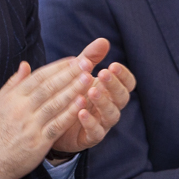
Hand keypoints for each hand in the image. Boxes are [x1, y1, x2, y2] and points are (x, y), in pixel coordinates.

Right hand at [0, 40, 113, 178]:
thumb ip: (13, 83)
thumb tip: (26, 64)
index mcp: (12, 98)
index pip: (38, 77)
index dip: (57, 67)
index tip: (74, 59)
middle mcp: (21, 109)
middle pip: (49, 87)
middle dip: (69, 74)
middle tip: (86, 63)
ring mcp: (30, 126)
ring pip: (55, 104)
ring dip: (73, 90)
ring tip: (88, 78)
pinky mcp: (38, 142)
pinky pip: (57, 125)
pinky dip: (70, 113)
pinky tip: (82, 104)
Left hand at [50, 40, 135, 155]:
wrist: (51, 123)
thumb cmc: (70, 94)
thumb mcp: (78, 74)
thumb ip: (90, 58)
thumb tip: (103, 40)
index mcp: (110, 91)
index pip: (127, 83)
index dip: (124, 75)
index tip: (113, 64)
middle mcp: (110, 107)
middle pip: (123, 97)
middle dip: (115, 85)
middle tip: (103, 73)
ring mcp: (102, 123)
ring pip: (112, 115)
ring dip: (104, 102)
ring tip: (92, 90)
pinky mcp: (89, 138)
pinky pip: (95, 132)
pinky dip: (90, 122)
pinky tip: (80, 112)